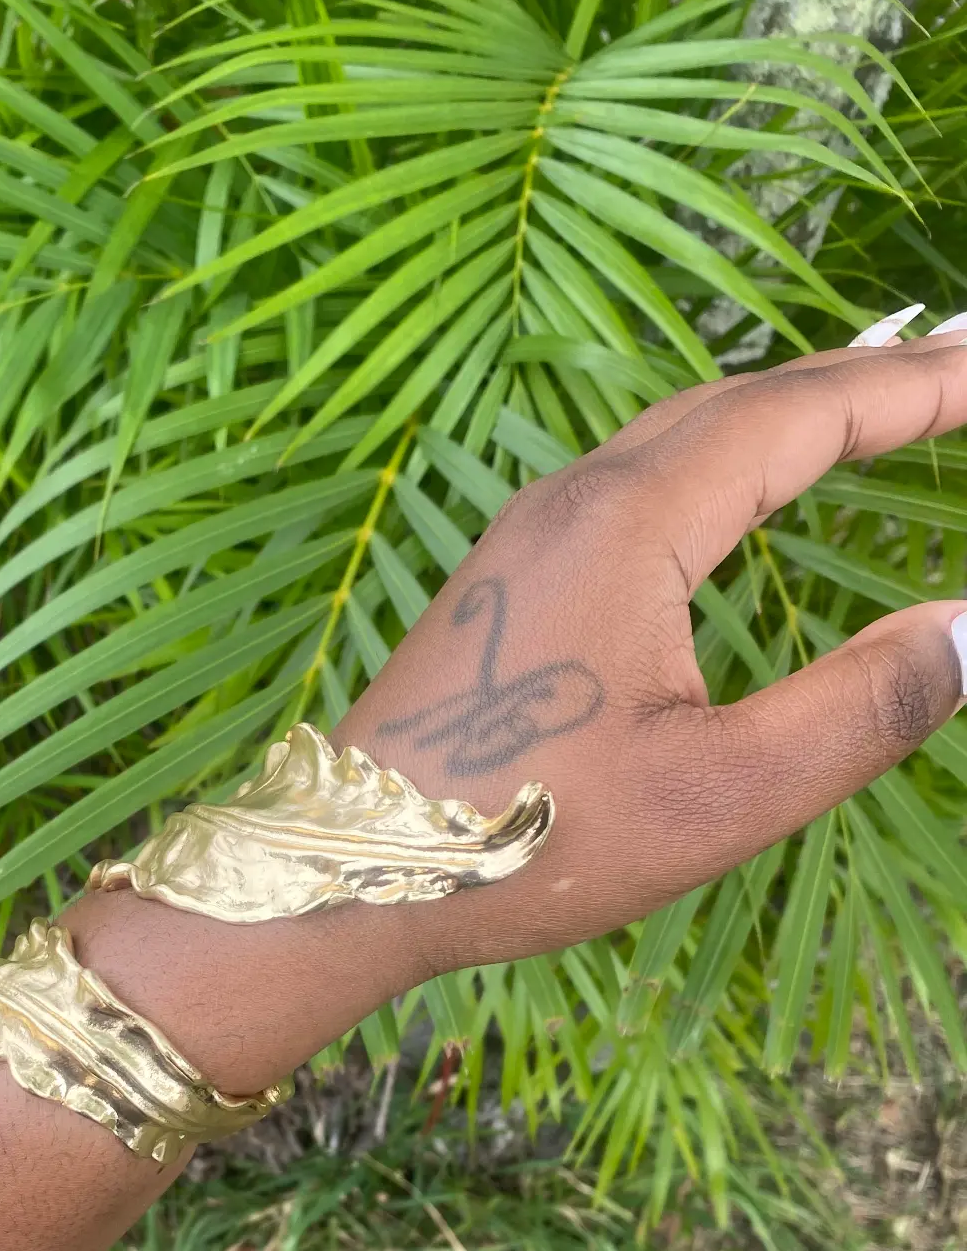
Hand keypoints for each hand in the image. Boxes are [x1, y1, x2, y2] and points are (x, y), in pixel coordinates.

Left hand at [342, 330, 966, 978]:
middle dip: (860, 380)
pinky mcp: (506, 582)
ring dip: (785, 413)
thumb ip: (861, 707)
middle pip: (739, 401)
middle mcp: (571, 501)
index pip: (799, 413)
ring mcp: (527, 536)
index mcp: (627, 524)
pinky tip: (741, 498)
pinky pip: (636, 479)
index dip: (915, 385)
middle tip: (963, 374)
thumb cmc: (527, 843)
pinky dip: (721, 459)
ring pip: (679, 435)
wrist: (346, 875)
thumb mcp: (719, 793)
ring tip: (876, 414)